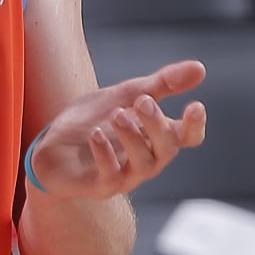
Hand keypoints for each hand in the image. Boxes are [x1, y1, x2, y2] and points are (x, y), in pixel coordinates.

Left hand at [25, 61, 205, 201]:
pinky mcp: (99, 187)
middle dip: (157, 124)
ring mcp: (125, 177)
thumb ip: (161, 83)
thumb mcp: (126, 95)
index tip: (194, 105)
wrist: (53, 144)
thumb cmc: (95, 120)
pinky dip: (105, 154)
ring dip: (133, 137)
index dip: (195, 125)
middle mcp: (147, 160)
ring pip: (143, 164)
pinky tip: (95, 134)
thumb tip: (201, 68)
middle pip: (167, 149)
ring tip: (116, 114)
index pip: (188, 137)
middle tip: (142, 100)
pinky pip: (110, 176)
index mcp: (157, 138)